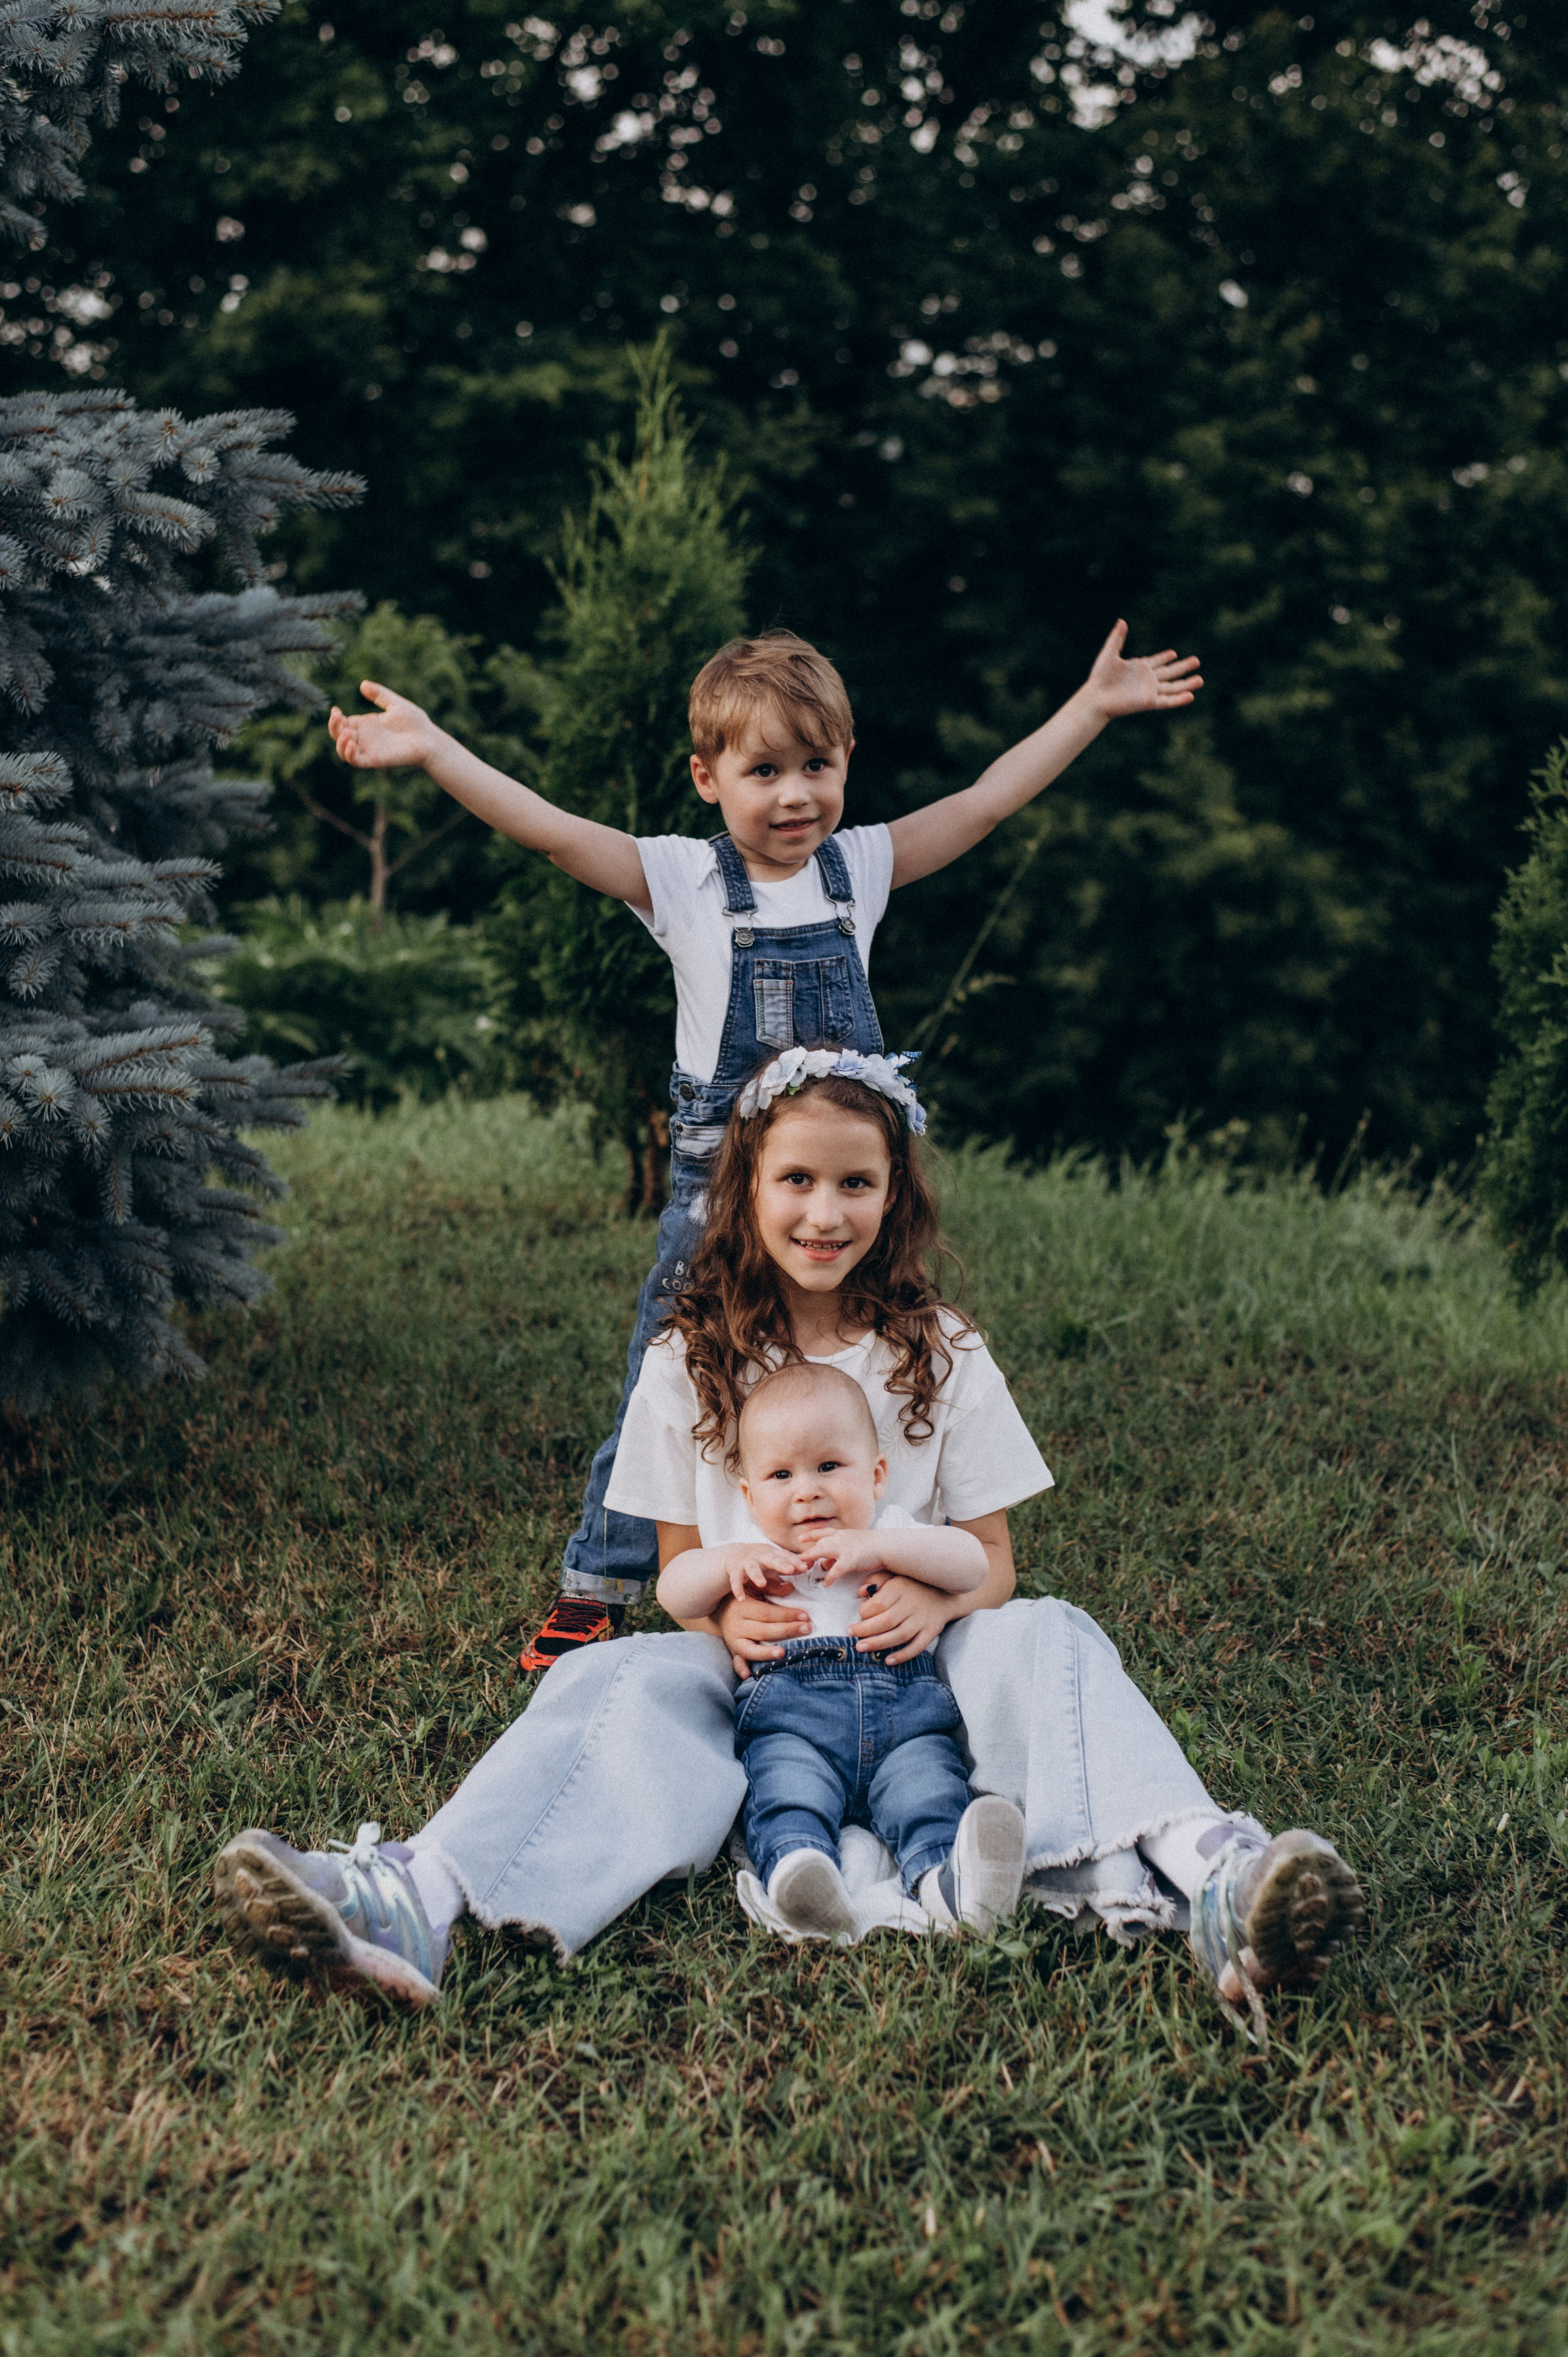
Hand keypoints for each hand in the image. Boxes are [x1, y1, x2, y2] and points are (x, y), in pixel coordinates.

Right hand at [328, 680, 439, 771]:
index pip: (343, 723)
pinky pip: (356, 761)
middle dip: (333, 728)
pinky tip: (351, 743)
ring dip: (339, 742)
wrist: (429, 738)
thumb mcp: (395, 703)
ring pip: (343, 752)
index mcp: (366, 725)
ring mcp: (369, 750)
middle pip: (339, 736)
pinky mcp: (375, 760)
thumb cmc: (415, 722)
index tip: (336, 710)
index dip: (335, 719)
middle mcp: (365, 738)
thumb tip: (362, 684)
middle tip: (337, 717)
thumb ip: (379, 694)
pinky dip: (349, 754)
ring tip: (346, 732)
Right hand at [712, 1586, 810, 1678]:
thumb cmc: (745, 1595)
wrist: (719, 1608)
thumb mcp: (755, 1586)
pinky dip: (741, 1668)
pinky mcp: (732, 1650)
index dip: (787, 1614)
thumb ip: (771, 1586)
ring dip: (765, 1653)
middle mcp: (737, 1624)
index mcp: (743, 1606)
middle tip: (807, 1629)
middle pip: (763, 1630)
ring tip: (783, 1654)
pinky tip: (748, 1675)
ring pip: (749, 1649)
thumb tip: (790, 1588)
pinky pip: (736, 1661)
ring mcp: (733, 1640)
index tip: (805, 1616)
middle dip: (786, 1630)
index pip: (767, 1612)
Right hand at [724, 1541, 806, 1603]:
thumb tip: (806, 1570)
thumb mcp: (777, 1565)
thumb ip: (791, 1568)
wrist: (735, 1555)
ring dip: (757, 1575)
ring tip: (761, 1584)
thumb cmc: (762, 1563)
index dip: (795, 1561)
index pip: (787, 1556)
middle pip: (772, 1559)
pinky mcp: (736, 1571)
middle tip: (790, 1569)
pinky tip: (741, 1598)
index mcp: (774, 1554)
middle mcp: (761, 1557)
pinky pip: (735, 1580)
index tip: (805, 1567)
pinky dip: (738, 1588)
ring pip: (752, 1567)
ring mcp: (748, 1563)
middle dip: (781, 1563)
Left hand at [798, 1528, 887, 1586]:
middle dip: (808, 1550)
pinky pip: (836, 1569)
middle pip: (819, 1543)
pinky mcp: (851, 1559)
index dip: (810, 1535)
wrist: (886, 1545)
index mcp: (842, 1534)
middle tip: (799, 1559)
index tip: (800, 1538)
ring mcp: (845, 1548)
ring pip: (823, 1551)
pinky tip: (825, 1584)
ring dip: (812, 1558)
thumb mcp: (853, 1545)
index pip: (823, 1532)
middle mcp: (841, 1539)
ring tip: (804, 1568)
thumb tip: (825, 1563)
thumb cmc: (873, 1546)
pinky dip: (830, 1577)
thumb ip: (838, 1553)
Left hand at [848, 1575, 955, 1665]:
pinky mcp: (931, 1631)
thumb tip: (861, 1591)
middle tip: (851, 1634)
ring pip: (899, 1635)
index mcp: (901, 1588)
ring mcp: (922, 1619)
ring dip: (878, 1644)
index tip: (857, 1616)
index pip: (879, 1604)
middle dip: (865, 1630)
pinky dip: (903, 1655)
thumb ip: (877, 1579)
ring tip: (860, 1648)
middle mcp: (912, 1604)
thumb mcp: (894, 1575)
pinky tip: (888, 1660)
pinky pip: (917, 1646)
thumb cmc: (912, 1585)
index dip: (864, 1612)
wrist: (945, 1593)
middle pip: (886, 1621)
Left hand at [1085, 620, 1202, 719]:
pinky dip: (1178, 699)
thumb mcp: (1109, 653)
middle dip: (1183, 667)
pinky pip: (1167, 701)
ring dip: (1187, 684)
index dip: (1164, 657)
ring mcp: (1149, 691)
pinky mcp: (1149, 702)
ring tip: (1200, 680)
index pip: (1156, 661)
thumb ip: (1117, 638)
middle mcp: (1147, 680)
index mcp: (1139, 668)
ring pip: (1173, 688)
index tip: (1173, 653)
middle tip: (1197, 661)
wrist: (1096, 696)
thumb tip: (1122, 621)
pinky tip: (1190, 695)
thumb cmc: (1100, 677)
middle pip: (1170, 673)